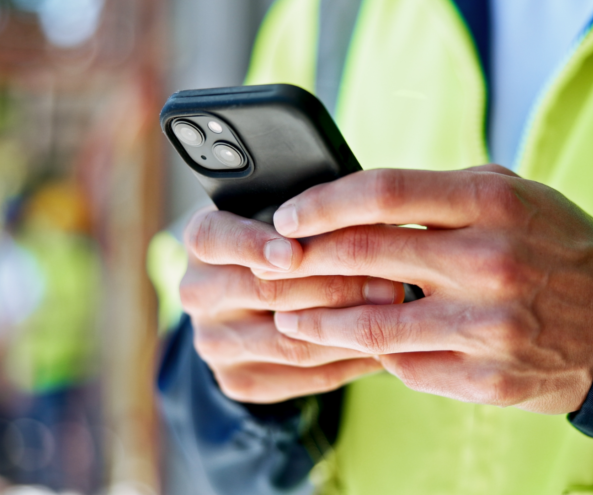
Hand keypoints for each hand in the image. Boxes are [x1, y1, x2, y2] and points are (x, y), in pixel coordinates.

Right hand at [180, 208, 398, 402]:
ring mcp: (214, 342)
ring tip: (394, 315)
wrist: (251, 303)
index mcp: (201, 242)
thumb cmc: (281, 239)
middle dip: (335, 286)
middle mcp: (198, 293)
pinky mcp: (238, 381)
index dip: (252, 244)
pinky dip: (348, 362)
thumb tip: (357, 212)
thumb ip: (304, 214)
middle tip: (390, 281)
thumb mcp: (280, 214)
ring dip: (349, 329)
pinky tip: (382, 346)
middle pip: (267, 292)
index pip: (215, 239)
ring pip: (290, 341)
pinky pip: (303, 376)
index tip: (292, 251)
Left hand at [261, 165, 592, 413]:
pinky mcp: (485, 379)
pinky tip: (354, 344)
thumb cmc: (555, 247)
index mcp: (493, 204)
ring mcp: (487, 327)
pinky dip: (372, 354)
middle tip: (273, 264)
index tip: (288, 216)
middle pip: (364, 255)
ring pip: (369, 325)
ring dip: (315, 321)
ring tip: (288, 316)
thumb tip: (353, 199)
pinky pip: (404, 366)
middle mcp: (488, 262)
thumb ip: (440, 193)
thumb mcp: (514, 195)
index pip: (384, 193)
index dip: (323, 203)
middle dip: (303, 260)